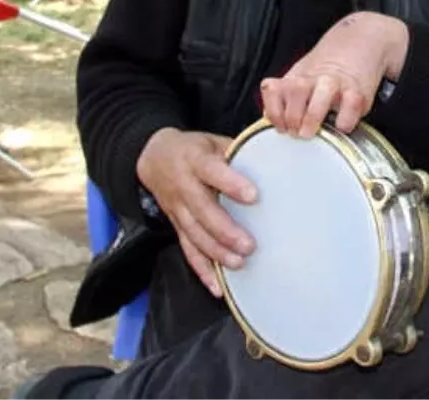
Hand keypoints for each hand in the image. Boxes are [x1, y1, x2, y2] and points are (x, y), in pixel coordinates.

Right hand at [136, 128, 257, 296]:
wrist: (154, 158)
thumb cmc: (193, 149)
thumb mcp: (212, 141)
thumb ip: (238, 153)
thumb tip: (274, 161)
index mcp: (195, 160)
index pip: (212, 171)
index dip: (231, 183)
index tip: (254, 196)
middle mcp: (184, 186)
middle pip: (202, 211)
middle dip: (225, 230)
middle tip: (249, 245)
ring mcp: (178, 209)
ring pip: (194, 235)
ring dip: (216, 252)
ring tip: (238, 264)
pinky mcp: (177, 226)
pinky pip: (188, 250)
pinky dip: (202, 270)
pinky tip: (217, 286)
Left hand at [260, 12, 408, 138]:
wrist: (360, 42)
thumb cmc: (328, 69)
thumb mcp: (301, 77)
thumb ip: (285, 96)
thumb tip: (270, 118)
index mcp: (297, 77)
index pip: (274, 90)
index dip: (274, 112)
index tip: (280, 127)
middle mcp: (315, 78)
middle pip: (294, 91)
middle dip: (291, 117)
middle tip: (295, 133)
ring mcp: (337, 83)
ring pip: (320, 96)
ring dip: (311, 117)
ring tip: (309, 133)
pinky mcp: (359, 92)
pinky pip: (350, 107)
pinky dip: (344, 121)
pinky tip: (340, 126)